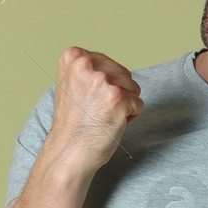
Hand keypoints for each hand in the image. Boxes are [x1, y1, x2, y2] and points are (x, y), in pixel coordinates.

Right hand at [44, 47, 143, 171]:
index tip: (86, 100)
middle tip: (95, 111)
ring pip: (133, 88)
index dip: (104, 86)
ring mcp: (101, 80)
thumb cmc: (74, 122)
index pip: (109, 64)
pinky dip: (129, 117)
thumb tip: (114, 68)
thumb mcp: (73, 83)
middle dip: (116, 94)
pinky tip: (109, 124)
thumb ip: (91, 70)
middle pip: (124, 74)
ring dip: (123, 105)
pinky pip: (139, 105)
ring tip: (101, 117)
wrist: (69, 151)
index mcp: (73, 56)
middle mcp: (86, 64)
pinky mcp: (117, 97)